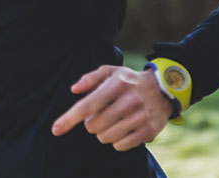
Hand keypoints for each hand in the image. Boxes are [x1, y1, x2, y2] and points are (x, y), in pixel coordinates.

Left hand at [50, 65, 171, 150]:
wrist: (163, 89)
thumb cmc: (129, 81)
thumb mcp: (110, 71)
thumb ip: (90, 78)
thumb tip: (74, 90)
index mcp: (115, 84)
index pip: (87, 105)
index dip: (69, 119)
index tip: (55, 129)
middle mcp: (129, 100)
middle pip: (94, 125)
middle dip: (92, 124)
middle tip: (101, 115)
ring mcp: (141, 116)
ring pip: (106, 137)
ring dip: (103, 133)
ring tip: (112, 122)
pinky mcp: (150, 130)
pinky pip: (121, 146)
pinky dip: (117, 141)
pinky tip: (123, 129)